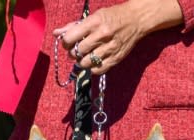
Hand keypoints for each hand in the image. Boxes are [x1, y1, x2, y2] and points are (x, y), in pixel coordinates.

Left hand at [53, 0, 182, 74]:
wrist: (136, 20)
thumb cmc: (113, 16)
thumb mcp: (94, 16)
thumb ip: (74, 26)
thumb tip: (57, 33)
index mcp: (94, 22)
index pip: (70, 38)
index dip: (65, 42)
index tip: (68, 42)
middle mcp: (101, 35)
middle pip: (77, 52)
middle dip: (73, 53)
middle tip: (76, 50)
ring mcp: (109, 48)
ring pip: (85, 63)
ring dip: (81, 61)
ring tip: (85, 56)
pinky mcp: (116, 58)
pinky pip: (97, 70)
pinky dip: (92, 68)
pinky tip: (94, 61)